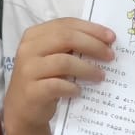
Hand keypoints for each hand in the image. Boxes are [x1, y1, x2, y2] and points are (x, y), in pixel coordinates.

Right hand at [4, 18, 115, 132]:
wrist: (23, 110)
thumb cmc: (43, 80)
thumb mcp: (53, 58)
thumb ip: (70, 48)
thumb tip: (104, 43)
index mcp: (35, 35)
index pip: (66, 24)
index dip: (91, 29)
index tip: (111, 37)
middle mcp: (29, 49)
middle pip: (66, 38)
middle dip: (93, 45)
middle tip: (110, 56)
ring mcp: (28, 70)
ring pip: (64, 62)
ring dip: (87, 68)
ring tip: (101, 76)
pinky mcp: (32, 91)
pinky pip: (57, 85)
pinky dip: (72, 87)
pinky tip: (79, 91)